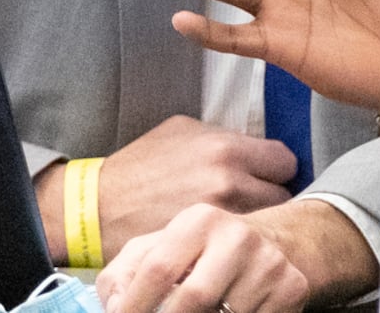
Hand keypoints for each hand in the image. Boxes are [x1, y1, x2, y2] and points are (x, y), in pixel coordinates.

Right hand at [35, 115, 296, 261]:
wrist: (94, 209)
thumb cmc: (139, 167)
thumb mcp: (184, 131)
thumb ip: (226, 137)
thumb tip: (255, 145)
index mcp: (226, 150)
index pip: (285, 162)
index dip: (276, 169)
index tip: (267, 174)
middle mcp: (229, 184)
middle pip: (282, 196)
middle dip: (270, 197)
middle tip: (252, 200)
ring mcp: (218, 220)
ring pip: (264, 225)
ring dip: (256, 222)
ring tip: (235, 222)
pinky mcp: (205, 248)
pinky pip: (238, 246)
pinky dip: (233, 245)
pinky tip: (219, 241)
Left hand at [96, 203, 337, 312]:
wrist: (273, 243)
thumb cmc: (203, 254)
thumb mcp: (160, 249)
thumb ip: (124, 274)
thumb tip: (116, 307)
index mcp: (199, 220)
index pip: (158, 270)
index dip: (134, 306)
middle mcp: (238, 236)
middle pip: (193, 299)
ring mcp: (269, 262)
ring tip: (204, 312)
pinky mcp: (292, 288)